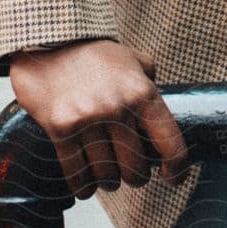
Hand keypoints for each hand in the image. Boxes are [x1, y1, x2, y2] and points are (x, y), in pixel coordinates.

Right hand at [8, 38, 189, 199]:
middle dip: (135, 176)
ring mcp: (88, 120)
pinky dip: (84, 187)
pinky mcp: (61, 130)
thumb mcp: (130, 59)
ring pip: (107, 177)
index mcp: (143, 92)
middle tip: (131, 172)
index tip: (173, 177)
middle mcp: (119, 108)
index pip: (170, 143)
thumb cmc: (93, 53)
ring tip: (107, 176)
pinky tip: (86, 185)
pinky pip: (77, 175)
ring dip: (109, 182)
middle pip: (136, 169)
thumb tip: (159, 110)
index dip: (176, 168)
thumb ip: (149, 81)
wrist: (49, 40)